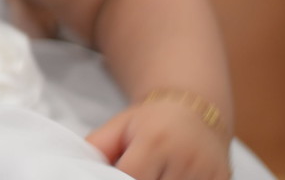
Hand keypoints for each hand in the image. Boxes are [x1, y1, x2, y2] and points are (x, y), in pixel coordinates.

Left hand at [87, 97, 231, 179]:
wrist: (196, 111)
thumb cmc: (151, 121)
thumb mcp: (120, 126)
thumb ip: (98, 145)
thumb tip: (78, 164)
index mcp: (154, 141)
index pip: (131, 177)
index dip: (118, 179)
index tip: (113, 175)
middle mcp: (184, 157)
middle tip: (140, 171)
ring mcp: (206, 172)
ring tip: (154, 173)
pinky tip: (169, 177)